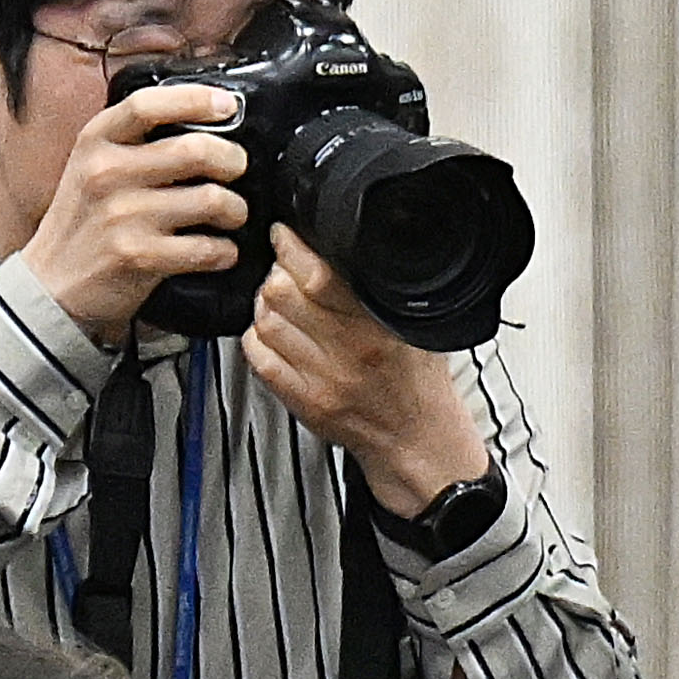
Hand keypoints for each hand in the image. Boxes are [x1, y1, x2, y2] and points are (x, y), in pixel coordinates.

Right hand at [17, 76, 256, 345]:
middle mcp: (107, 173)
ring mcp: (124, 216)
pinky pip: (209, 248)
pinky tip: (219, 251)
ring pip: (212, 199)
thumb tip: (199, 122)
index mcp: (96, 142)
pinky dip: (225, 251)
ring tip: (230, 215)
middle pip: (196, 150)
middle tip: (236, 170)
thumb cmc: (84, 221)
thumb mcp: (92, 165)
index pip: (148, 105)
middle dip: (232, 160)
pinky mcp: (141, 256)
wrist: (52, 282)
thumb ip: (134, 142)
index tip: (226, 105)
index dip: (195, 100)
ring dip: (235, 209)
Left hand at [246, 228, 494, 519]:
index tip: (286, 237)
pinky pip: (259, 357)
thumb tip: (343, 247)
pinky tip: (275, 334)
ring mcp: (322, 380)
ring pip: (265, 322)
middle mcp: (348, 353)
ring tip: (281, 303)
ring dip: (266, 305)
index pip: (317, 275)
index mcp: (378, 329)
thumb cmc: (420, 384)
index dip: (291, 248)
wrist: (418, 441)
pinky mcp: (303, 402)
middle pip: (282, 294)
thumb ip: (381, 291)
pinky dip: (258, 337)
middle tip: (285, 271)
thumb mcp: (416, 327)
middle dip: (277, 273)